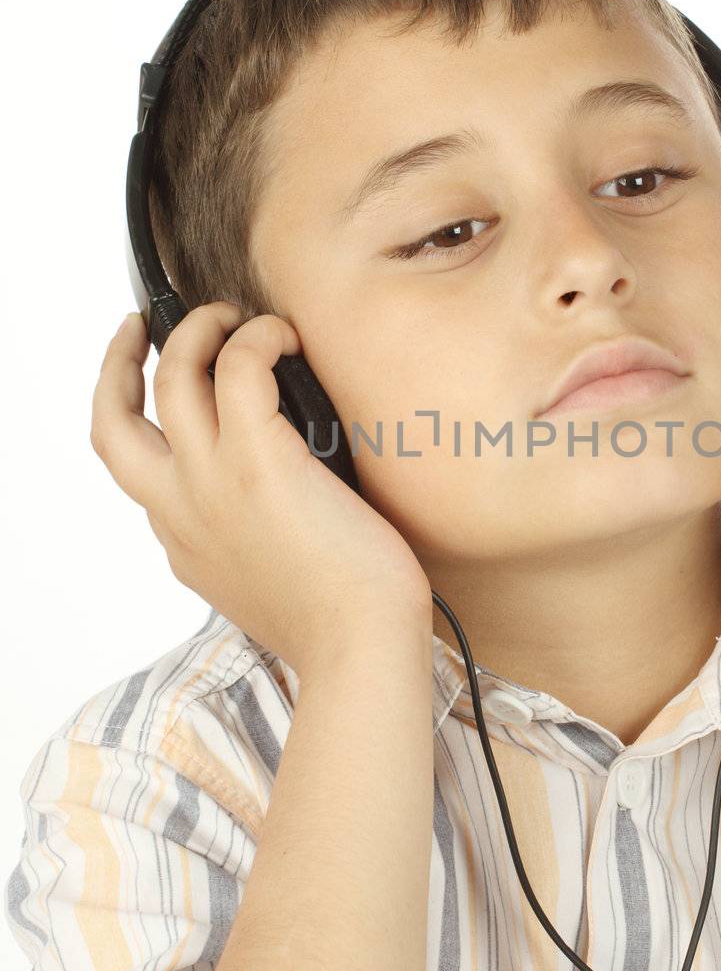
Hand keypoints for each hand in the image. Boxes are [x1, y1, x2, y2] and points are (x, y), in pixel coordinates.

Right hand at [90, 302, 432, 677]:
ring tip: (236, 318)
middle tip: (143, 327)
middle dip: (116, 364)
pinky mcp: (259, 459)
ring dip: (197, 330)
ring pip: (172, 376)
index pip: (139, 471)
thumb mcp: (269, 585)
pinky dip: (255, 338)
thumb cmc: (342, 624)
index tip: (158, 392)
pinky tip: (284, 338)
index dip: (142, 421)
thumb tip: (285, 505)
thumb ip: (253, 542)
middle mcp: (182, 509)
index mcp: (184, 543)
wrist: (360, 652)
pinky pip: (239, 367)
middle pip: (111, 423)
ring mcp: (212, 482)